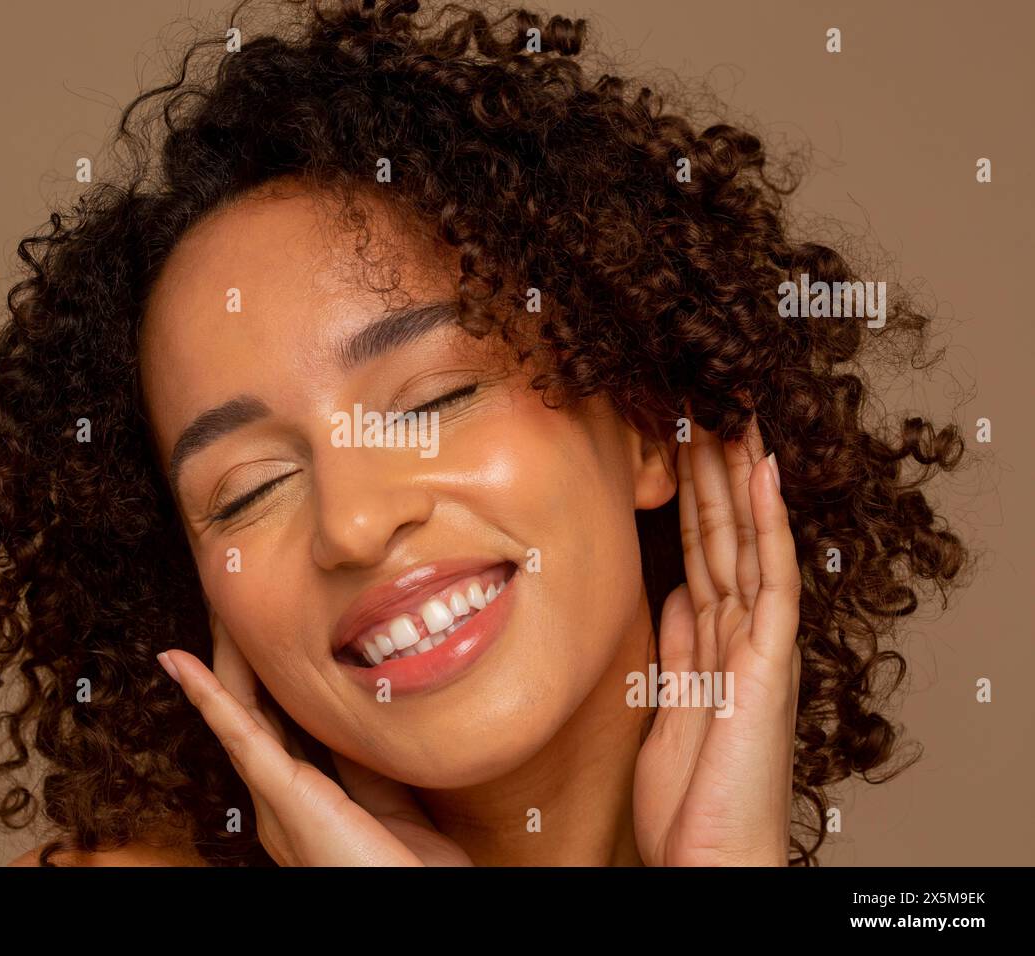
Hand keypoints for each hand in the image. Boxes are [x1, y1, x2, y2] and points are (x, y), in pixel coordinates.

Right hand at [156, 620, 473, 865]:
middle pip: (252, 714)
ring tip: (208, 612)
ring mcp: (275, 801)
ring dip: (220, 661)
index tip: (259, 638)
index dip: (264, 680)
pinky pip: (239, 735)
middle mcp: (279, 801)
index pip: (277, 727)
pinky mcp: (283, 798)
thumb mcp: (391, 806)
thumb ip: (368, 770)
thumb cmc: (409, 873)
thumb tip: (358, 725)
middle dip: (238, 661)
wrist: (416, 910)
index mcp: (304, 803)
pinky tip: (180, 661)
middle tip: (225, 607)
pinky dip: (207, 694)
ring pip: (239, 714)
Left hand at [632, 413, 801, 865]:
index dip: (690, 497)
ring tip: (729, 413)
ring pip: (748, 540)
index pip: (700, 551)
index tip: (675, 444)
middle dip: (710, 471)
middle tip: (698, 405)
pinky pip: (772, 575)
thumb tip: (675, 594)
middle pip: (724, 534)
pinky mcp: (771, 657)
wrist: (711, 853)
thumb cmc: (692, 794)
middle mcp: (742, 632)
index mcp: (714, 642)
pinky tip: (763, 470)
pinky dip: (769, 521)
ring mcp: (760, 641)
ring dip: (737, 475)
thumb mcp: (669, 702)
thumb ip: (679, 646)